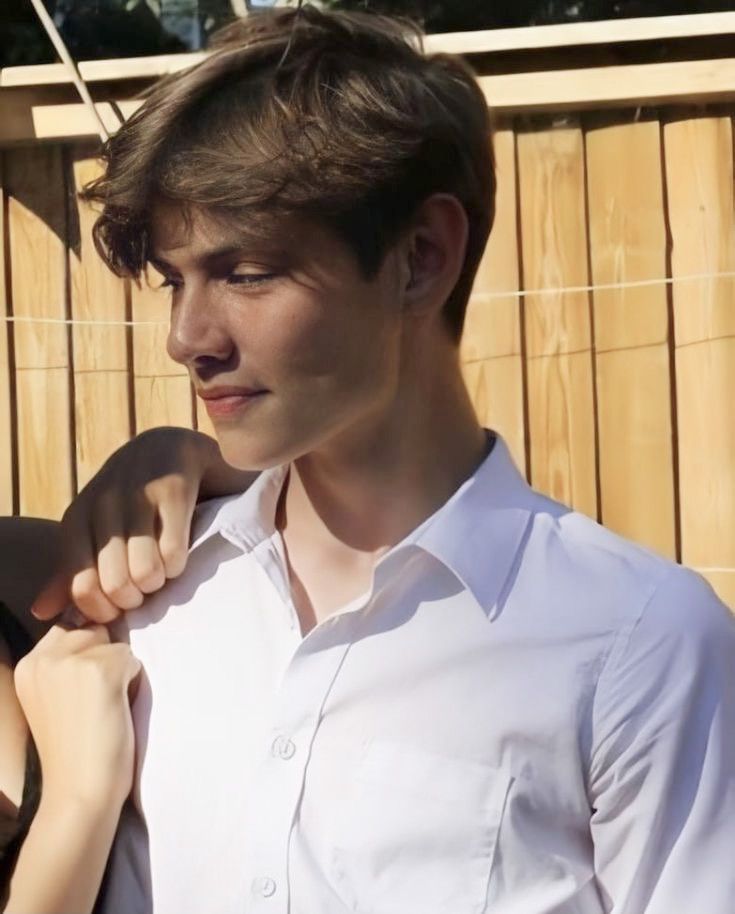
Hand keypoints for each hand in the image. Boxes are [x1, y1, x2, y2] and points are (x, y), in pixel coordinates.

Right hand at [13, 624, 141, 811]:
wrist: (78, 791)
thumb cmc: (72, 750)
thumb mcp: (50, 698)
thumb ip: (63, 666)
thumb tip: (99, 631)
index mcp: (27, 665)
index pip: (67, 632)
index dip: (85, 657)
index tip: (82, 693)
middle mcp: (44, 657)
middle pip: (92, 633)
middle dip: (102, 660)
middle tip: (94, 704)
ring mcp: (71, 662)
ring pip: (114, 645)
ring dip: (119, 671)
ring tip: (104, 708)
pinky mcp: (101, 670)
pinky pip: (132, 659)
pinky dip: (133, 682)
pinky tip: (115, 710)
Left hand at [30, 427, 254, 623]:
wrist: (170, 447)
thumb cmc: (130, 499)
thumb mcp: (94, 531)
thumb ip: (71, 572)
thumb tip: (41, 613)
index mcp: (78, 517)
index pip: (81, 587)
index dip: (105, 610)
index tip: (121, 605)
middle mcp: (103, 504)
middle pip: (116, 585)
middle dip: (137, 599)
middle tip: (145, 588)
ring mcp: (139, 495)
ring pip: (144, 572)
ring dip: (159, 582)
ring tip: (162, 570)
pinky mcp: (174, 491)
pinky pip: (174, 553)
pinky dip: (179, 564)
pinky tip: (178, 553)